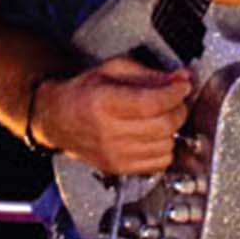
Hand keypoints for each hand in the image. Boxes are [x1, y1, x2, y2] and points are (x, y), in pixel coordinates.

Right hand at [39, 56, 190, 177]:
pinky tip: (156, 136)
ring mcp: (113, 154)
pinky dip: (164, 149)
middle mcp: (108, 131)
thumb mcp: (112, 70)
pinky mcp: (118, 168)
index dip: (175, 93)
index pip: (152, 102)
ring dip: (172, 130)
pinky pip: (158, 163)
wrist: (56, 120)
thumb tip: (180, 78)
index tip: (182, 86)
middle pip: (163, 125)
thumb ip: (148, 74)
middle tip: (176, 101)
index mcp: (104, 101)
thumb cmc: (83, 93)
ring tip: (164, 117)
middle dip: (178, 110)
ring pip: (164, 146)